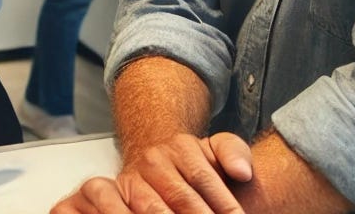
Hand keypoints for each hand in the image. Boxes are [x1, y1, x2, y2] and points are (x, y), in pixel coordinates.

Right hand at [52, 133, 250, 213]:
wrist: (154, 163)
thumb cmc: (189, 164)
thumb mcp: (213, 151)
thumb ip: (233, 152)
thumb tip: (243, 172)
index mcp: (181, 147)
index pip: (204, 178)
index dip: (224, 204)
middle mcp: (154, 160)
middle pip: (181, 197)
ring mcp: (133, 178)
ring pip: (153, 208)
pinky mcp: (111, 194)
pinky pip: (125, 212)